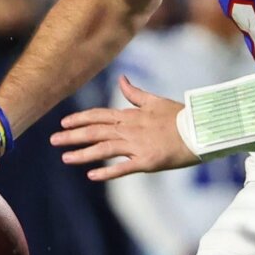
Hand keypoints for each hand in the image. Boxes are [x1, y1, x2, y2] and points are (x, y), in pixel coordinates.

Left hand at [51, 76, 198, 181]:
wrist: (201, 131)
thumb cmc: (180, 116)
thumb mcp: (156, 101)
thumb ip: (135, 93)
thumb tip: (122, 79)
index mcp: (131, 115)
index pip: (99, 116)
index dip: (80, 119)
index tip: (63, 122)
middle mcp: (130, 129)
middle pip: (95, 132)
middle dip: (72, 136)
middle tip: (53, 140)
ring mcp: (138, 146)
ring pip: (104, 149)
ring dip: (83, 153)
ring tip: (65, 158)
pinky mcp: (148, 161)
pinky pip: (123, 168)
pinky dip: (107, 171)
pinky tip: (92, 176)